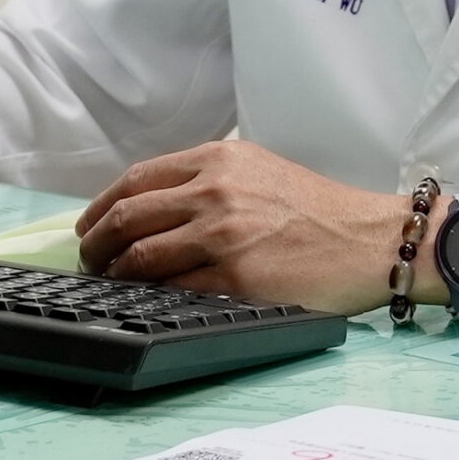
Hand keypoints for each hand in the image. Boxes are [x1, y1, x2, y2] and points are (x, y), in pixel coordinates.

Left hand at [74, 140, 406, 312]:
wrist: (369, 239)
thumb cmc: (320, 210)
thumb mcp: (260, 172)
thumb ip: (208, 180)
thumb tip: (150, 208)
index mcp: (219, 159)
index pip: (135, 180)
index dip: (100, 208)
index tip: (89, 227)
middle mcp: (215, 190)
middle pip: (126, 216)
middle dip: (94, 244)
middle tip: (90, 261)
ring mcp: (223, 234)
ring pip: (140, 255)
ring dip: (115, 274)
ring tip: (113, 284)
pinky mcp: (235, 276)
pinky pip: (171, 288)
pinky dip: (150, 296)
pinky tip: (147, 300)